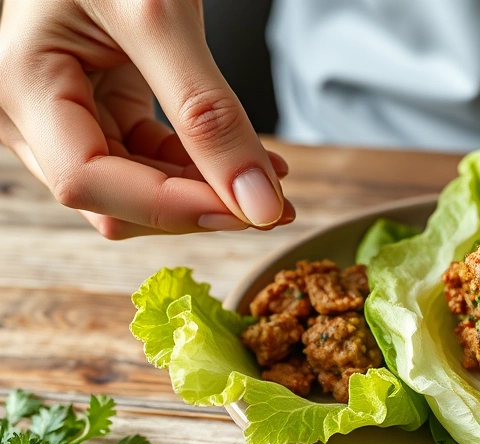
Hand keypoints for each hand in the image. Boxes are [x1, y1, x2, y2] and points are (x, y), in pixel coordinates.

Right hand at [0, 0, 293, 237]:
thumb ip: (207, 112)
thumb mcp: (159, 16)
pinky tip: (249, 163)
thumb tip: (259, 202)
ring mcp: (64, 115)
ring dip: (206, 192)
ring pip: (136, 189)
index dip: (174, 207)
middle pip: (114, 198)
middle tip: (277, 204)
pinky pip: (148, 160)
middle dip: (198, 207)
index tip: (253, 209)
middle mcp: (29, 112)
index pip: (89, 180)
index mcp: (19, 83)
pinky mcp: (100, 108)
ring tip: (272, 180)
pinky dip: (200, 168)